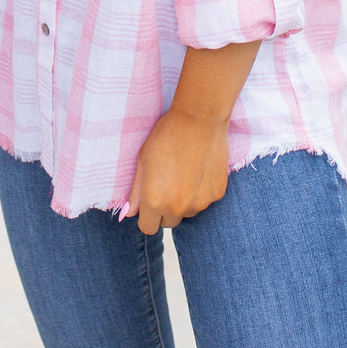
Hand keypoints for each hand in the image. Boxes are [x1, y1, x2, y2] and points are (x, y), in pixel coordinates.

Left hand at [124, 107, 229, 234]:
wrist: (199, 119)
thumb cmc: (166, 136)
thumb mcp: (143, 160)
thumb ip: (136, 191)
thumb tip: (129, 213)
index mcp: (155, 201)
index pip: (148, 228)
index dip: (147, 215)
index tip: (150, 202)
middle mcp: (177, 208)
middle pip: (169, 222)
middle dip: (166, 209)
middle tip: (168, 183)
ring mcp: (200, 203)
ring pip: (188, 212)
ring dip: (184, 201)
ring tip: (185, 172)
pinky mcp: (217, 194)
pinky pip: (204, 200)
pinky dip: (201, 191)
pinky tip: (199, 169)